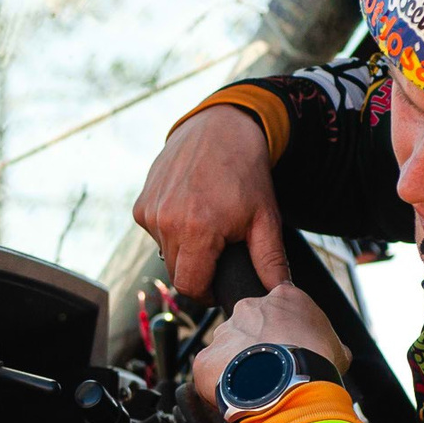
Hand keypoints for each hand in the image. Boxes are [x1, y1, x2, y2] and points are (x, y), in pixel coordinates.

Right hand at [131, 106, 292, 300]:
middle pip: (177, 272)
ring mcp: (150, 212)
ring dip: (184, 250)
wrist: (219, 129)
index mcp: (197, 229)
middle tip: (219, 250)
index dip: (207, 292)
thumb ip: (270, 260)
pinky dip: (171, 232)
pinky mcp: (141, 205)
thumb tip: (282, 293)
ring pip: (166, 254)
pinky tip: (189, 212)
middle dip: (198, 270)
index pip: (190, 286)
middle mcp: (167, 221)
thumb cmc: (244, 172)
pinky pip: (155, 235)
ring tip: (205, 225)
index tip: (219, 282)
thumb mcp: (265, 218)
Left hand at [189, 285, 351, 412]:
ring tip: (255, 389)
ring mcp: (225, 332)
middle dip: (257, 347)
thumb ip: (329, 343)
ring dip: (238, 366)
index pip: (279, 307)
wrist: (289, 388)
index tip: (287, 347)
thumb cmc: (317, 366)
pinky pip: (211, 373)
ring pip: (228, 350)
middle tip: (270, 371)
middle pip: (249, 326)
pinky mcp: (206, 359)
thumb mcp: (338, 350)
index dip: (283, 330)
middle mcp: (249, 308)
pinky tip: (238, 399)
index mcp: (284, 298)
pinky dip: (221, 386)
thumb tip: (333, 353)